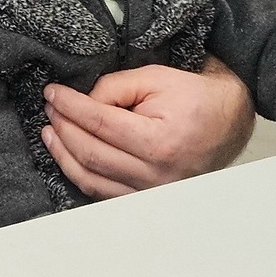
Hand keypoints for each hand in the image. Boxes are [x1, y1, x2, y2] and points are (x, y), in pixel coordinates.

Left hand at [42, 58, 253, 199]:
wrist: (226, 120)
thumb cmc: (192, 96)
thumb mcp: (153, 78)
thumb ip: (114, 87)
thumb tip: (82, 101)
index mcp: (159, 142)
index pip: (99, 123)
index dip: (69, 106)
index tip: (52, 92)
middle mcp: (157, 175)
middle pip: (91, 153)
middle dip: (62, 127)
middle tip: (50, 107)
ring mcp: (153, 192)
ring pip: (92, 179)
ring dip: (63, 154)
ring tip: (49, 131)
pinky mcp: (149, 198)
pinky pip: (104, 193)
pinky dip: (80, 174)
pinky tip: (67, 154)